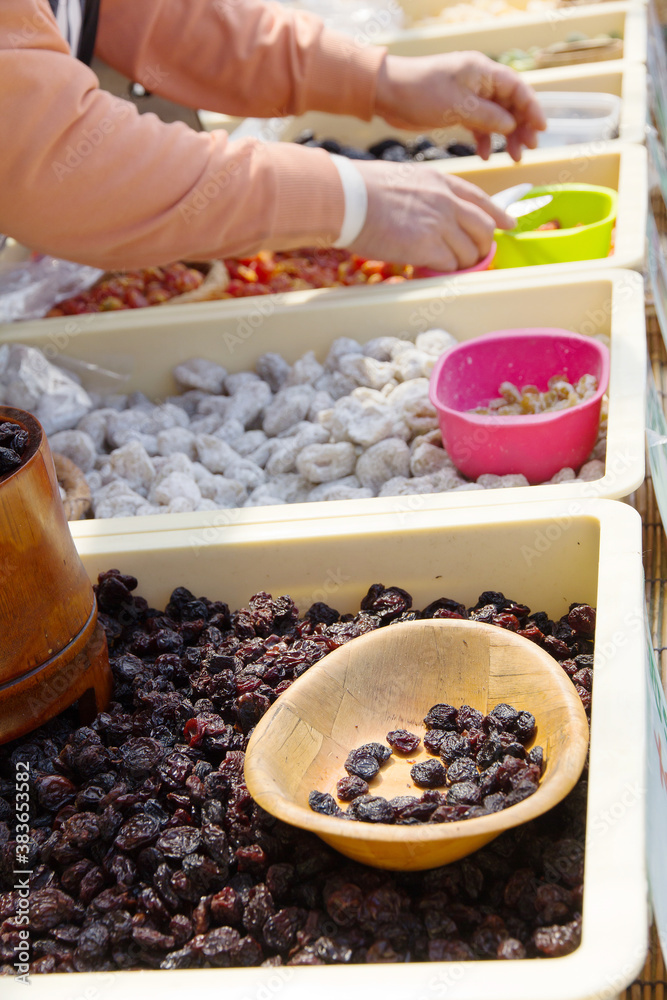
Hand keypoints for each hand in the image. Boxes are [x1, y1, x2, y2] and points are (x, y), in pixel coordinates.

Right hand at [348, 160, 514, 271]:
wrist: (348, 197)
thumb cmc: (363, 189)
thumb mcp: (404, 179)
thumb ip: (425, 195)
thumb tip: (430, 215)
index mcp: (441, 181)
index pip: (480, 199)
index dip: (498, 214)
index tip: (507, 224)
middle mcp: (446, 201)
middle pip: (483, 228)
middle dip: (484, 246)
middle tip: (477, 256)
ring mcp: (439, 223)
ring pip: (469, 251)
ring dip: (463, 263)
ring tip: (451, 267)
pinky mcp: (427, 246)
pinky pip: (450, 265)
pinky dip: (445, 271)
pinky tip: (434, 270)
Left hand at [374, 51, 546, 161]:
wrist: (389, 94)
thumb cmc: (420, 92)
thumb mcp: (458, 106)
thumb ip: (487, 117)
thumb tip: (511, 126)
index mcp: (483, 72)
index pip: (518, 88)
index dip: (532, 108)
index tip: (540, 130)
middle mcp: (479, 82)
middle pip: (511, 104)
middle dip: (521, 127)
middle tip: (526, 150)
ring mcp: (469, 97)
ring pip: (497, 117)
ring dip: (506, 137)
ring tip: (513, 157)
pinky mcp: (458, 111)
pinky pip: (480, 125)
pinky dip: (485, 140)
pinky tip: (485, 155)